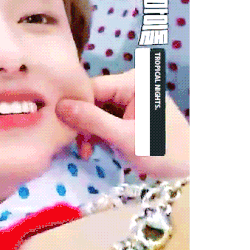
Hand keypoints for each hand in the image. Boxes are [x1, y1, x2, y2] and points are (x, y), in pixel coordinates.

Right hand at [56, 69, 188, 178]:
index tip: (66, 132)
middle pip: (92, 99)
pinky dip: (97, 133)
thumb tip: (59, 106)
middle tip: (80, 148)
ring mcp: (130, 98)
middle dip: (83, 124)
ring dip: (88, 132)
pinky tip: (93, 149)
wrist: (190, 168)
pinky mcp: (129, 112)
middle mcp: (131, 84)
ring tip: (87, 152)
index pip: (91, 88)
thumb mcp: (125, 137)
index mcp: (133, 82)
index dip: (75, 108)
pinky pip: (104, 118)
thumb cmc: (162, 151)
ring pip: (95, 110)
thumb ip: (92, 120)